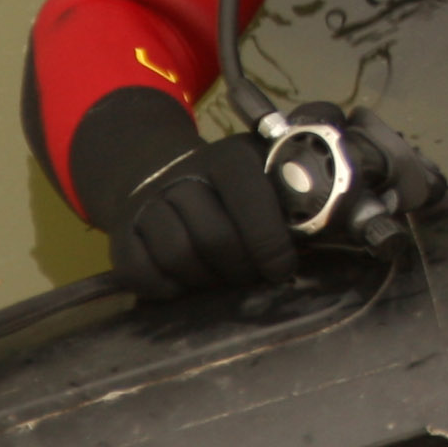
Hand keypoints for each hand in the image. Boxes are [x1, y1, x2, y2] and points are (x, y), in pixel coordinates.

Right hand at [107, 135, 298, 297]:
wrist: (159, 172)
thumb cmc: (230, 185)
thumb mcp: (264, 172)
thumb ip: (293, 193)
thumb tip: (325, 228)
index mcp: (228, 158)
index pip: (250, 200)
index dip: (269, 243)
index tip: (282, 269)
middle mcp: (183, 176)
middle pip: (214, 237)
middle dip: (240, 269)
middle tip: (253, 278)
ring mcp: (148, 204)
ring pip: (178, 256)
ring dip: (206, 280)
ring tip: (222, 280)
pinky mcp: (122, 234)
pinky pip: (142, 273)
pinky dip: (168, 288)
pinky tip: (187, 284)